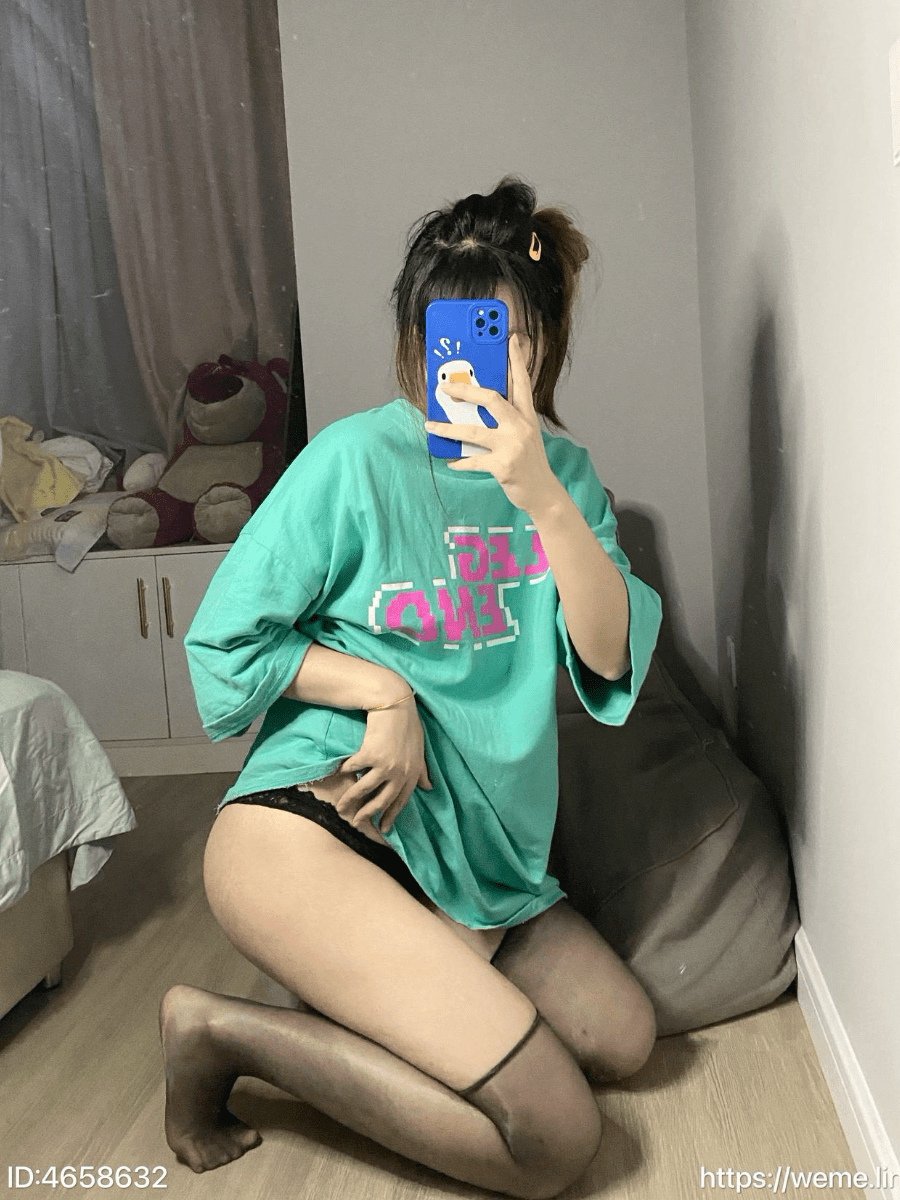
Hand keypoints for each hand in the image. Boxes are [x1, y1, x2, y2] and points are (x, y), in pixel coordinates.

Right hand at [333, 696, 431, 834]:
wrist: (395, 704)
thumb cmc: (408, 726)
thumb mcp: (419, 750)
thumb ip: (422, 770)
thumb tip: (429, 787)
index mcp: (413, 774)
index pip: (401, 801)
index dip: (391, 816)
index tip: (383, 828)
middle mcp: (400, 773)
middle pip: (380, 801)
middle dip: (367, 814)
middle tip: (356, 823)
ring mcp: (384, 766)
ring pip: (363, 789)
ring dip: (350, 800)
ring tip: (340, 808)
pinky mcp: (370, 755)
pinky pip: (353, 768)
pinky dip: (344, 772)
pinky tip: (339, 774)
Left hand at [423, 333, 563, 515]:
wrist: (543, 493)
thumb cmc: (528, 462)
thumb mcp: (523, 435)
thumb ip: (506, 419)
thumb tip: (474, 407)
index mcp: (527, 416)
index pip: (521, 381)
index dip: (515, 360)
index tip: (509, 339)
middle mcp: (521, 427)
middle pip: (491, 399)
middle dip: (465, 390)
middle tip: (444, 386)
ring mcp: (513, 446)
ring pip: (474, 431)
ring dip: (448, 428)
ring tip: (430, 425)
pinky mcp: (504, 466)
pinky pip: (473, 460)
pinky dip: (459, 461)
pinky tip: (450, 461)